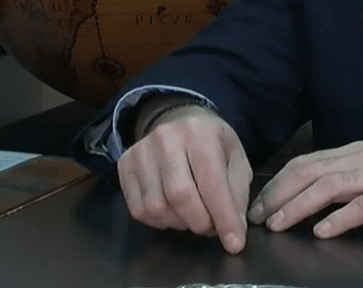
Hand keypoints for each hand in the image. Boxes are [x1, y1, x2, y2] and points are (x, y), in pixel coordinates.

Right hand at [116, 103, 252, 253]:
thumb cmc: (212, 142)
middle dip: (200, 222)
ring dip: (179, 223)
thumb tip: (235, 231)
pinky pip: (138, 209)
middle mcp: (166, 138)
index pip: (212, 183)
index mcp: (200, 133)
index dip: (224, 218)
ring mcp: (141, 151)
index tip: (234, 244)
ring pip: (156, 207)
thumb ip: (237, 194)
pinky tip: (172, 212)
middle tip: (211, 228)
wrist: (178, 118)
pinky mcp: (125, 164)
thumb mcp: (236, 159)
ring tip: (193, 216)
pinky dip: (159, 221)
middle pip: (180, 195)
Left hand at [247, 131, 362, 238]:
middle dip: (277, 195)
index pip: (305, 163)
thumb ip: (348, 173)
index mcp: (352, 152)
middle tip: (256, 218)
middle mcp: (360, 159)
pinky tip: (323, 232)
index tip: (257, 204)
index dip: (277, 183)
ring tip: (278, 224)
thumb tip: (313, 191)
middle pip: (308, 172)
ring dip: (298, 206)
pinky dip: (341, 218)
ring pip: (329, 186)